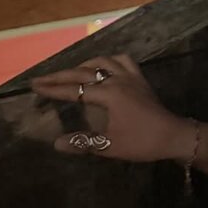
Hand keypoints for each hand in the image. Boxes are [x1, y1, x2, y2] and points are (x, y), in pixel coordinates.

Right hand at [31, 54, 194, 162]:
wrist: (173, 135)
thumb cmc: (142, 142)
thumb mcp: (110, 146)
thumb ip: (83, 142)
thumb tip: (56, 142)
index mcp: (109, 95)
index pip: (74, 89)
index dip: (53, 89)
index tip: (35, 86)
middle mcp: (118, 80)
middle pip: (84, 72)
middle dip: (60, 75)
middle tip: (41, 79)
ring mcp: (131, 76)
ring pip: (102, 61)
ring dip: (83, 64)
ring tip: (68, 73)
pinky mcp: (140, 78)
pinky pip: (122, 61)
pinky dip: (108, 60)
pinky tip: (102, 67)